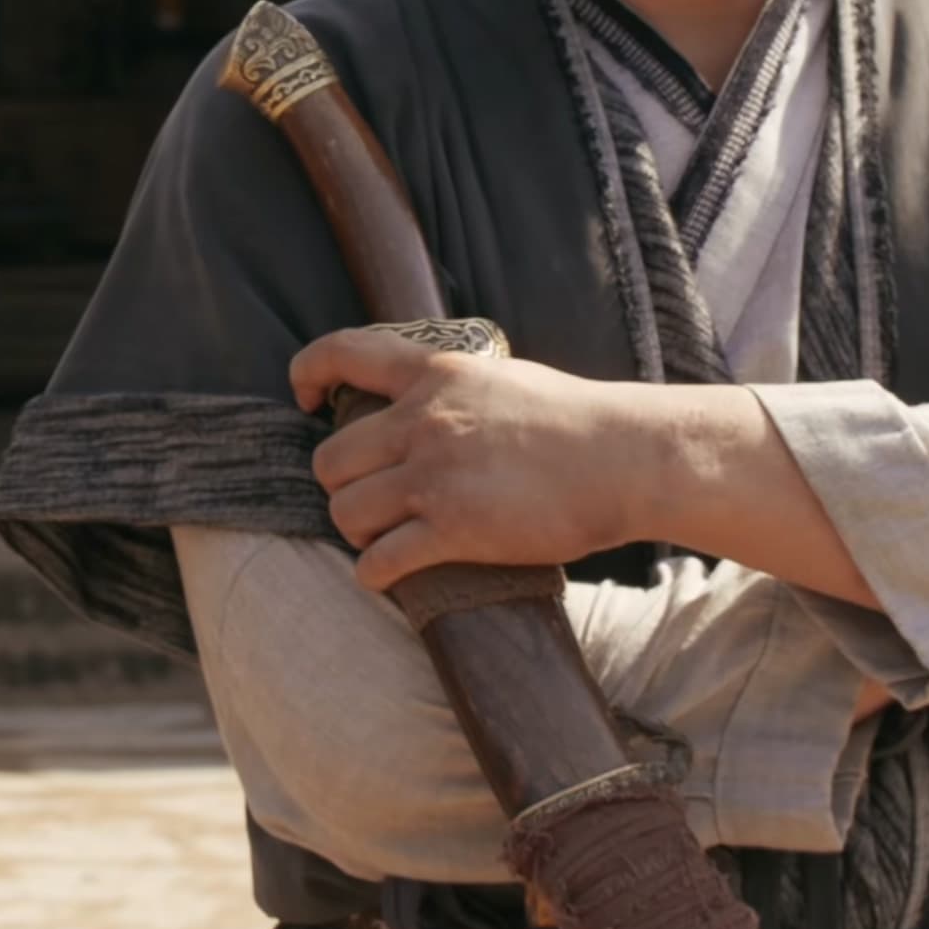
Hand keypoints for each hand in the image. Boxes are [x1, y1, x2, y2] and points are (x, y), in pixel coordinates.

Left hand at [289, 327, 669, 587]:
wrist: (623, 460)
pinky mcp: (453, 531)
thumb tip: (420, 398)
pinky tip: (388, 575)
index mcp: (436, 374)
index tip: (305, 397)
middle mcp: (424, 422)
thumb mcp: (502, 377)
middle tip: (369, 496)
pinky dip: (375, 574)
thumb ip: (452, 387)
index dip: (308, 372)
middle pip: (330, 458)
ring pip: (345, 511)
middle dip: (342, 483)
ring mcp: (435, 477)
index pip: (342, 353)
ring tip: (382, 536)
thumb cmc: (575, 421)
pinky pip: (379, 561)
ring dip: (357, 530)